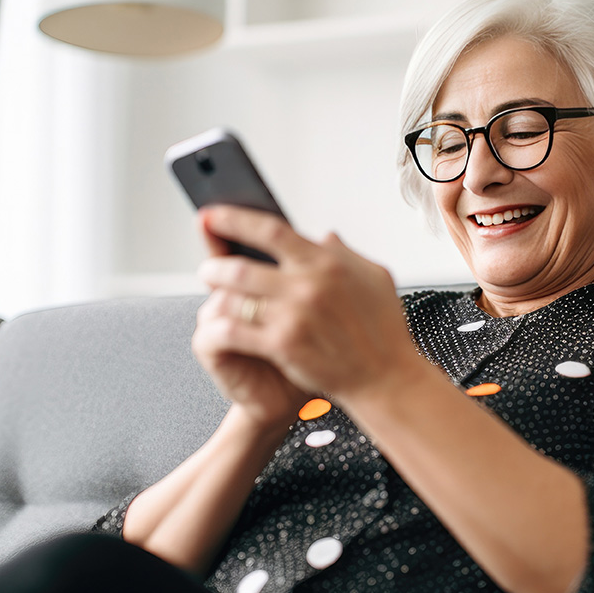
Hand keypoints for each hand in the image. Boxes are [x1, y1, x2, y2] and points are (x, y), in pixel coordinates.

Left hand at [192, 205, 419, 405]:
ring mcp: (294, 315)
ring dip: (216, 297)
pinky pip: (237, 329)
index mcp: (327, 262)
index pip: (271, 230)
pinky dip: (221, 325)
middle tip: (207, 269)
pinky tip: (218, 325)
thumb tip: (326, 235)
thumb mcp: (374, 278)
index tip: (213, 215)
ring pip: (235, 297)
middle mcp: (308, 284)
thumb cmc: (384, 331)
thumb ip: (346, 253)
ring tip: (212, 297)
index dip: (235, 219)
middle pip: (242, 266)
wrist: (386, 377)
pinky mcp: (283, 345)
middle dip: (215, 266)